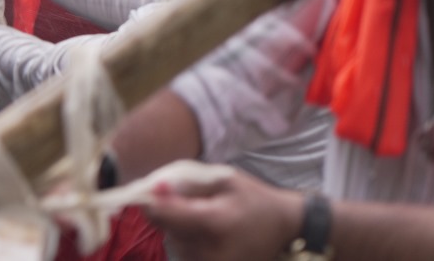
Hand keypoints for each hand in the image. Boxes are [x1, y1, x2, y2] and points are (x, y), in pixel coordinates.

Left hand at [146, 168, 301, 260]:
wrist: (284, 227)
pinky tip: (205, 232)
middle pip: (167, 229)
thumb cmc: (253, 199)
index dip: (151, 201)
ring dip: (178, 227)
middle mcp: (210, 251)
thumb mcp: (224, 181)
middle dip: (168, 212)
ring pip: (174, 242)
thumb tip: (156, 188)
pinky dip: (187, 240)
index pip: (166, 215)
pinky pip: (185, 253)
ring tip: (203, 217)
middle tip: (188, 201)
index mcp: (215, 223)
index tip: (149, 190)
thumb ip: (188, 183)